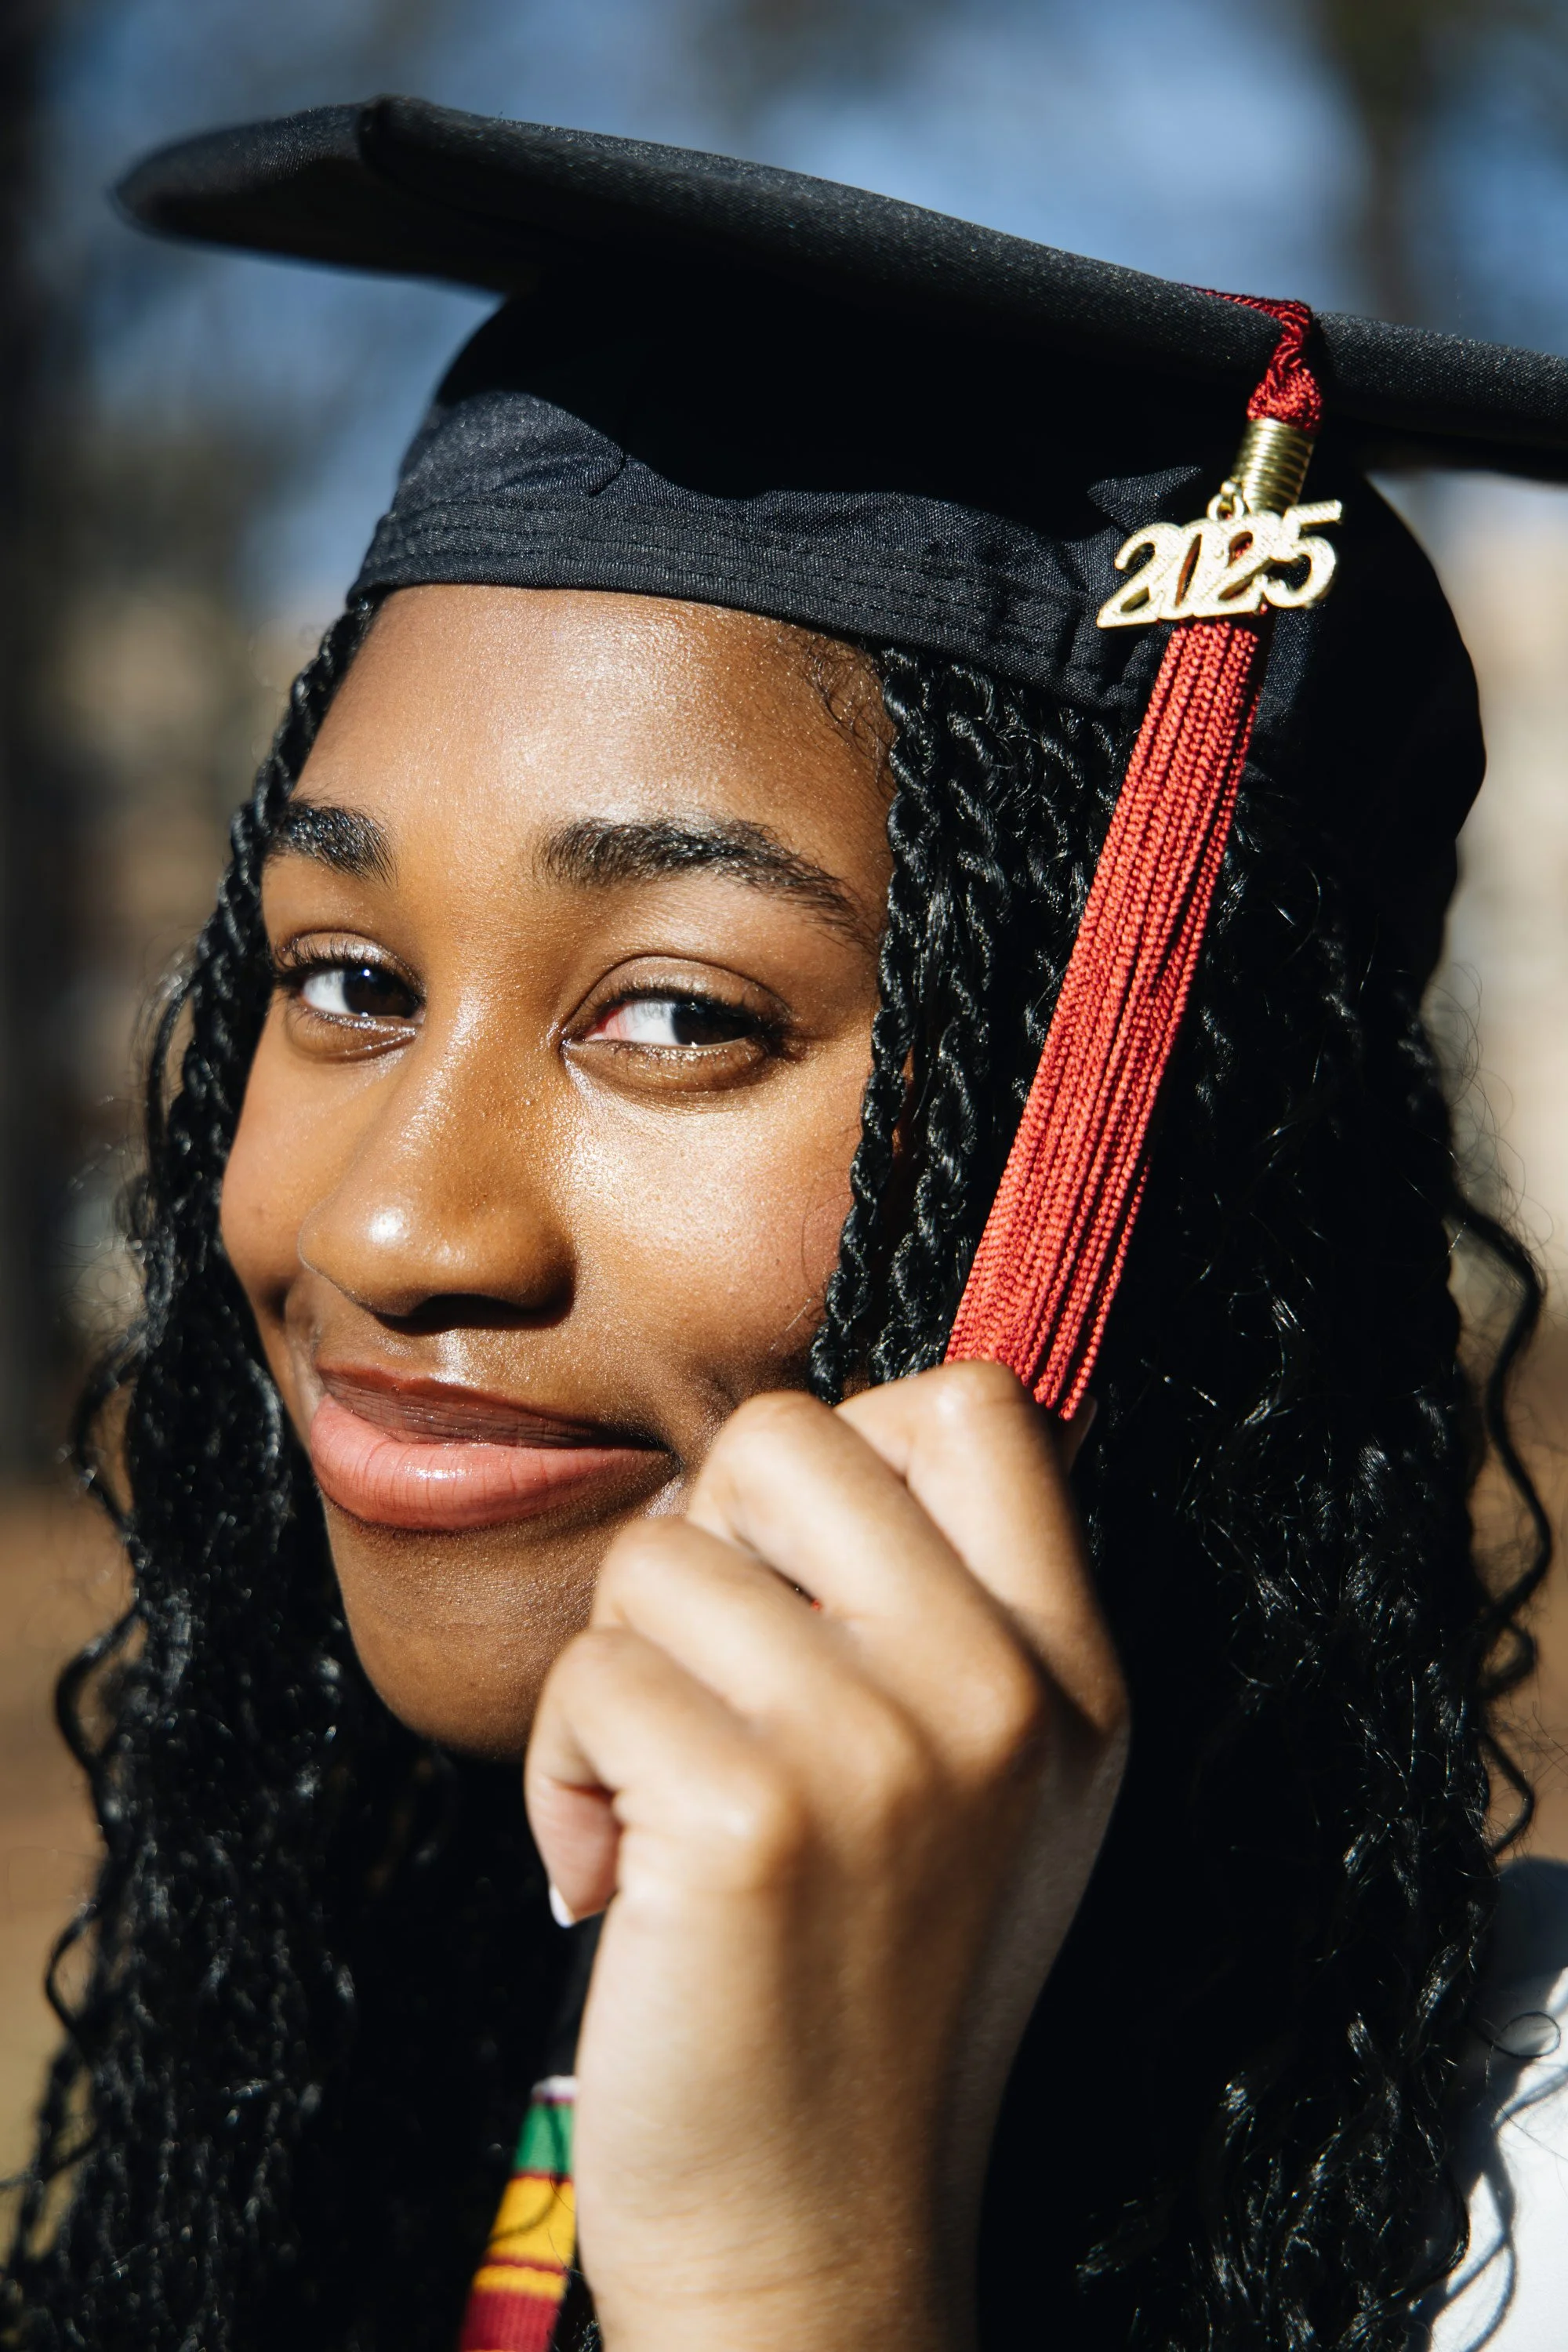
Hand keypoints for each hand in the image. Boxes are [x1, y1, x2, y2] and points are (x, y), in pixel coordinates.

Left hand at [525, 1361, 1127, 2351]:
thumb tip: (819, 1443)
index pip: (981, 1404)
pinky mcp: (749, 1815)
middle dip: (704, 1545)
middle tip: (712, 1688)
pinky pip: (588, 1676)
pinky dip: (562, 1771)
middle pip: (786, 1435)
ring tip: (663, 1805)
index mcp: (1069, 1674)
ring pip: (658, 1555)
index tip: (803, 1579)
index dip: (857, 1449)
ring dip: (618, 1676)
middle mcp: (1000, 1693)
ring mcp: (884, 1750)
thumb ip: (942, 1615)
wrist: (820, 2249)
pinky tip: (614, 1875)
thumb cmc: (861, 1997)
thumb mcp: (989, 1796)